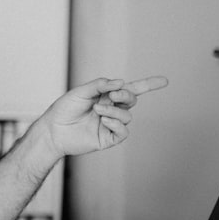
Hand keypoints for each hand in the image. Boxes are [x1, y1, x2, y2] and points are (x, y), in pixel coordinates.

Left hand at [41, 76, 168, 157]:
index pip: (130, 89)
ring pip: (128, 116)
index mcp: (105, 95)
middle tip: (112, 95)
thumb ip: (100, 85)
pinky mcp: (108, 138)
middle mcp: (111, 109)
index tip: (165, 81)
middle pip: (132, 99)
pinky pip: (123, 132)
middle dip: (126, 95)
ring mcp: (110, 124)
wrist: (53, 130)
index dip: (148, 85)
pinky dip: (117, 124)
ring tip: (97, 110)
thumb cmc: (64, 109)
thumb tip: (121, 82)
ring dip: (114, 110)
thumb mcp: (81, 91)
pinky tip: (104, 121)